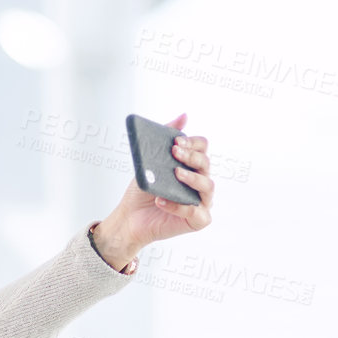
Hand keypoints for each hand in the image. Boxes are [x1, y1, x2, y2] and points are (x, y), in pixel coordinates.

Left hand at [93, 112, 214, 268]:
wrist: (130, 217)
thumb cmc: (143, 190)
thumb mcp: (151, 161)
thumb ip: (166, 137)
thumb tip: (185, 116)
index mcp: (192, 166)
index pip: (202, 148)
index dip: (193, 142)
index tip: (177, 142)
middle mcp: (200, 183)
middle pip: (206, 164)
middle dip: (191, 156)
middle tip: (174, 153)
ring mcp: (201, 202)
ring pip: (208, 186)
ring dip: (192, 178)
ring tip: (175, 174)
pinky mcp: (197, 221)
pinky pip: (194, 212)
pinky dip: (178, 206)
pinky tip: (161, 200)